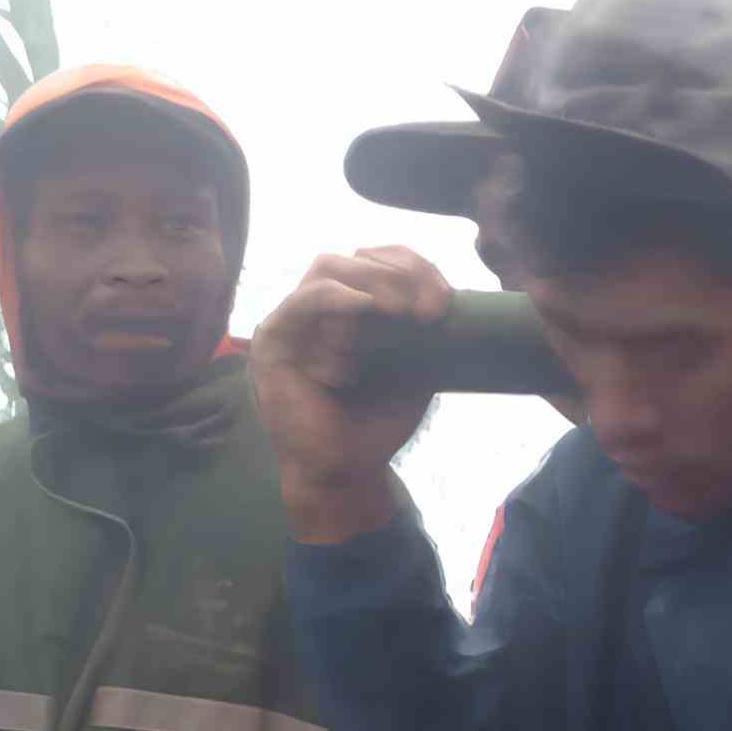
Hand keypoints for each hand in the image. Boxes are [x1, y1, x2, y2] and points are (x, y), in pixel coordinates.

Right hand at [251, 245, 455, 543]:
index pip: (379, 261)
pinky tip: (367, 307)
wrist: (345, 473)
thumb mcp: (414, 369)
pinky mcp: (273, 341)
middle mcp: (317, 309)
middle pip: (357, 258)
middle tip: (433, 308)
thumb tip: (457, 298)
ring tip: (404, 311)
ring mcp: (292, 321)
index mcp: (349, 310)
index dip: (416, 269)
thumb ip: (423, 332)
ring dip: (374, 281)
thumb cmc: (375, 423)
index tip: (447, 301)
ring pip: (330, 267)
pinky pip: (303, 301)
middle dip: (402, 273)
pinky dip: (338, 298)